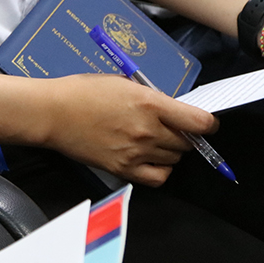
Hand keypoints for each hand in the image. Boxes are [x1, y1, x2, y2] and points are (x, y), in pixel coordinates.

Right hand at [37, 73, 215, 185]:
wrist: (54, 113)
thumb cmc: (84, 92)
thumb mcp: (124, 84)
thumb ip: (151, 98)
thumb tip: (170, 111)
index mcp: (150, 104)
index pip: (198, 122)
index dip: (209, 124)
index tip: (208, 125)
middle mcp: (148, 130)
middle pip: (187, 143)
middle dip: (186, 137)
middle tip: (174, 130)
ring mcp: (136, 152)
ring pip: (174, 159)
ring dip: (172, 152)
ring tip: (157, 142)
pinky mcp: (123, 169)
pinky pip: (158, 178)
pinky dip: (161, 170)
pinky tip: (153, 160)